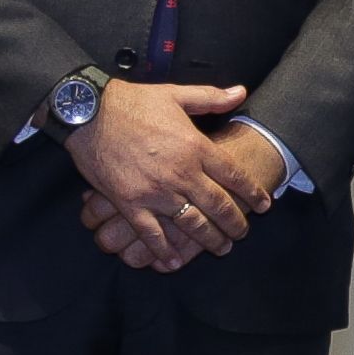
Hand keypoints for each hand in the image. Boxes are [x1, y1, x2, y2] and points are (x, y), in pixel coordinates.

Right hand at [67, 82, 258, 267]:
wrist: (89, 112)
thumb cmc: (133, 102)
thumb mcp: (176, 94)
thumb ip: (211, 98)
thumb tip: (242, 92)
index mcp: (195, 147)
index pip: (233, 175)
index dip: (252, 192)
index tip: (264, 205)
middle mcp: (181, 173)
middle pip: (218, 205)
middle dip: (235, 223)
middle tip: (243, 234)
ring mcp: (156, 191)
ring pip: (192, 223)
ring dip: (209, 239)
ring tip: (221, 248)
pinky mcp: (130, 203)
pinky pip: (151, 234)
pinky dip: (164, 250)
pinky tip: (175, 261)